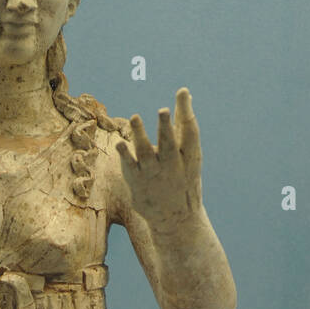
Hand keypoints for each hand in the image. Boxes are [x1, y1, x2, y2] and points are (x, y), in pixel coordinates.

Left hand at [116, 88, 201, 237]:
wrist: (176, 217)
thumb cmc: (182, 175)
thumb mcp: (189, 152)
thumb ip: (183, 123)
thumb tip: (184, 92)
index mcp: (189, 156)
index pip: (190, 132)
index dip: (185, 111)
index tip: (182, 92)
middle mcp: (173, 165)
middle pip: (169, 144)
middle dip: (166, 128)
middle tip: (163, 110)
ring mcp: (154, 174)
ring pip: (146, 153)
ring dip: (140, 135)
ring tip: (135, 117)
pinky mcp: (137, 181)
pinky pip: (130, 166)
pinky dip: (125, 155)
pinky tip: (119, 143)